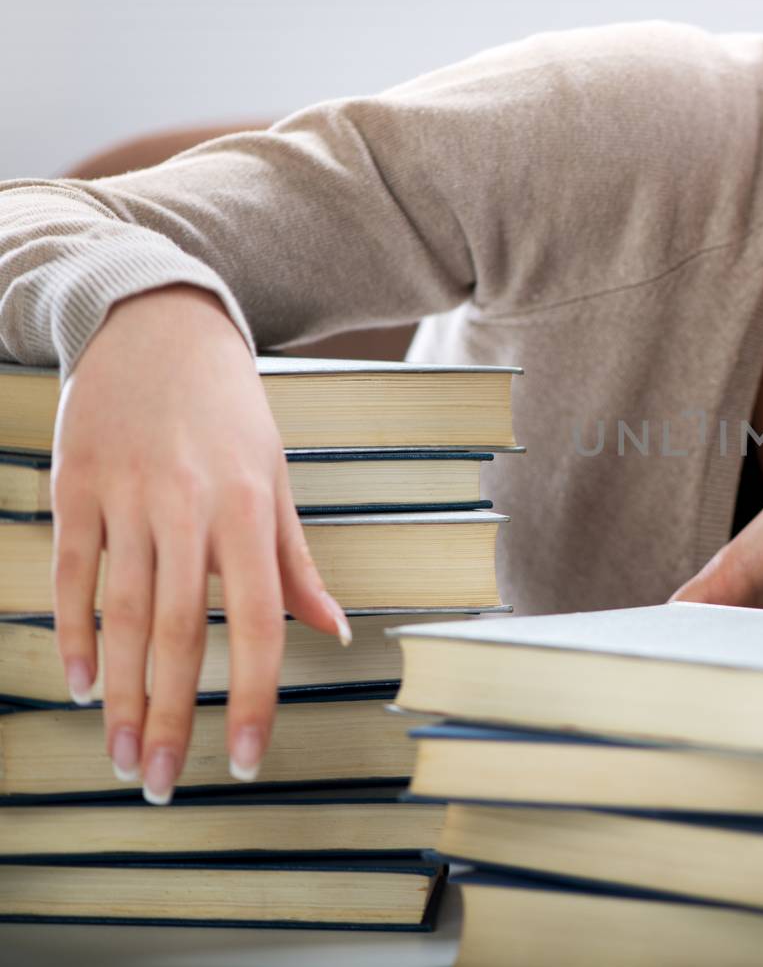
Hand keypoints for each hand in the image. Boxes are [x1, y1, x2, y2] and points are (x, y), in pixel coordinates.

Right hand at [51, 283, 350, 804]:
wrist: (157, 327)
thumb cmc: (230, 412)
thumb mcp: (275, 480)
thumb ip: (298, 563)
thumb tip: (338, 632)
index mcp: (247, 510)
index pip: (260, 622)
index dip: (255, 697)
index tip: (248, 761)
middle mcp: (187, 507)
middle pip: (181, 633)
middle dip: (174, 718)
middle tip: (166, 787)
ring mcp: (124, 498)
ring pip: (123, 616)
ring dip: (123, 697)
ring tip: (126, 759)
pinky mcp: (73, 489)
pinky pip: (71, 576)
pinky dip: (75, 636)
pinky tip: (85, 688)